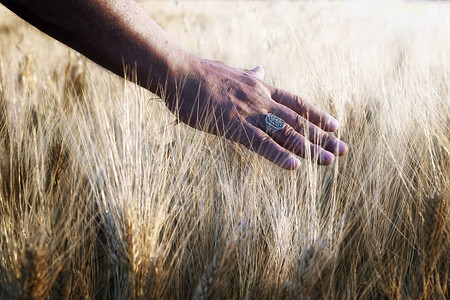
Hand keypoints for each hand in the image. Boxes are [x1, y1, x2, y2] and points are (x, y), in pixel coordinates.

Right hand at [162, 56, 347, 169]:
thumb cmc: (202, 74)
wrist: (179, 72)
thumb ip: (251, 73)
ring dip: (309, 147)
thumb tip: (262, 66)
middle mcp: (261, 99)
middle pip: (298, 120)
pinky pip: (259, 142)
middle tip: (344, 149)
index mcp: (261, 88)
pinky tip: (294, 166)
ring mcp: (248, 111)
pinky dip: (278, 154)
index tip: (335, 125)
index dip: (317, 115)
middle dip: (322, 136)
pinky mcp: (232, 124)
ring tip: (330, 160)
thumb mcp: (233, 71)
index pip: (296, 102)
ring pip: (285, 132)